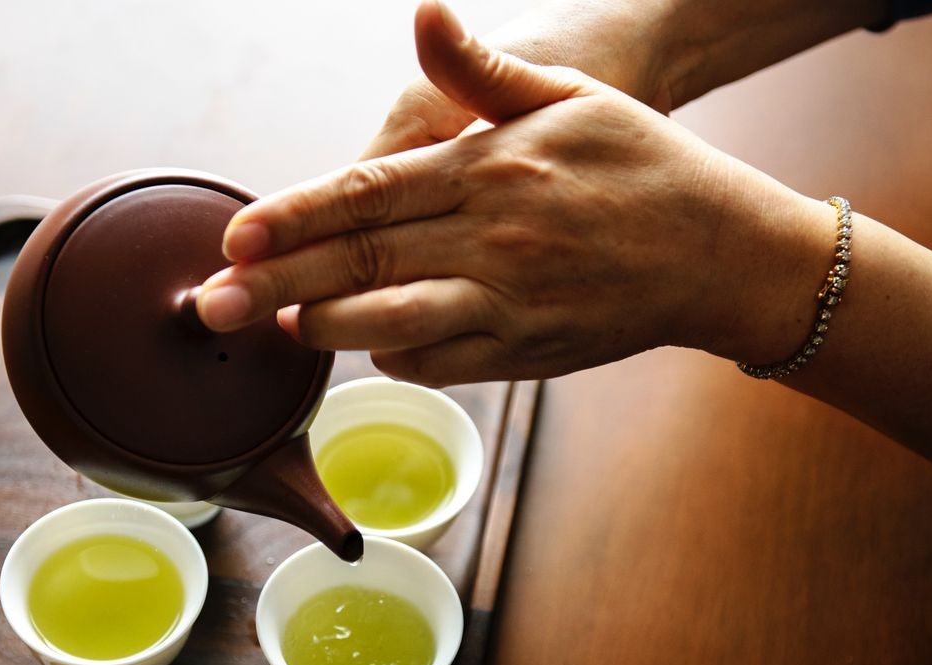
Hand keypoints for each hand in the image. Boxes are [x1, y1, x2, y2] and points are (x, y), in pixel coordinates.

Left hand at [197, 0, 830, 386]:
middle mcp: (490, 239)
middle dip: (275, 286)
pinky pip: (438, 362)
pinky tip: (363, 343)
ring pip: (390, 323)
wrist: (719, 251)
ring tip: (275, 326)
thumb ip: (480, 70)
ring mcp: (506, 302)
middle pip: (360, 265)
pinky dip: (392, 355)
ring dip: (324, 328)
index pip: (366, 193)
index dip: (293, 217)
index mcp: (489, 168)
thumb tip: (423, 14)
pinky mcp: (523, 352)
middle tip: (211, 305)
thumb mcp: (567, 95)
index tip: (236, 235)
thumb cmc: (641, 164)